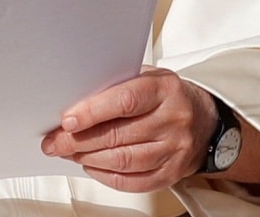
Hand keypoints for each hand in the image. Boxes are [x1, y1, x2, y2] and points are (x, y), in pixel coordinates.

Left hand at [40, 67, 216, 192]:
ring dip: (88, 159)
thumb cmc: (167, 96)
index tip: (67, 120)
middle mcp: (172, 120)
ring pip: (123, 161)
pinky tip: (91, 166)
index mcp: (164, 89)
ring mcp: (175, 149)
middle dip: (78, 141)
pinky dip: (105, 176)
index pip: (125, 101)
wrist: (204, 121)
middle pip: (118, 135)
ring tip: (68, 153)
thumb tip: (75, 100)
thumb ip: (116, 85)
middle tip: (55, 141)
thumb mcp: (147, 77)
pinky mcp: (172, 173)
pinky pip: (133, 181)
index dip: (92, 112)